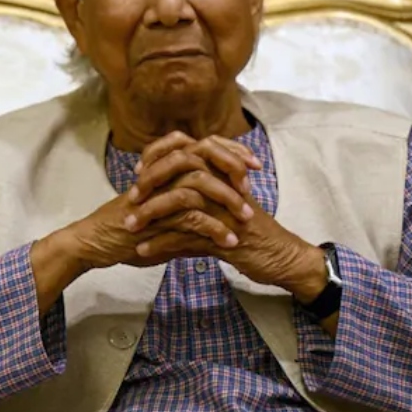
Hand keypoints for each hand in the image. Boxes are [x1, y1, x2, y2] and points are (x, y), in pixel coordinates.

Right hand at [64, 131, 262, 268]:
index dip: (232, 152)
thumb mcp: (166, 217)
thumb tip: (222, 223)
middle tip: (253, 190)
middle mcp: (164, 172)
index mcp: (167, 166)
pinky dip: (214, 229)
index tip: (255, 165)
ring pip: (201, 184)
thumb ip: (192, 215)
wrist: (98, 241)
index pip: (206, 146)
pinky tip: (229, 242)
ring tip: (245, 222)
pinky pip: (191, 216)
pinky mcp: (155, 213)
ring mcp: (158, 191)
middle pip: (206, 155)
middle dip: (235, 170)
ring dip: (228, 203)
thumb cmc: (130, 230)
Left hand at [128, 134, 326, 297]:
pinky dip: (162, 243)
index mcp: (225, 174)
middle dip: (150, 186)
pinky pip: (187, 237)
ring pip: (180, 203)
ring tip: (130, 228)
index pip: (186, 154)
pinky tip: (143, 251)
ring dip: (150, 215)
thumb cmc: (255, 232)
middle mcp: (224, 186)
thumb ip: (206, 195)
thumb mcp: (230, 205)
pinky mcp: (224, 236)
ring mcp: (224, 210)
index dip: (159, 160)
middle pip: (179, 173)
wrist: (282, 257)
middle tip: (129, 200)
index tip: (138, 175)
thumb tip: (173, 194)